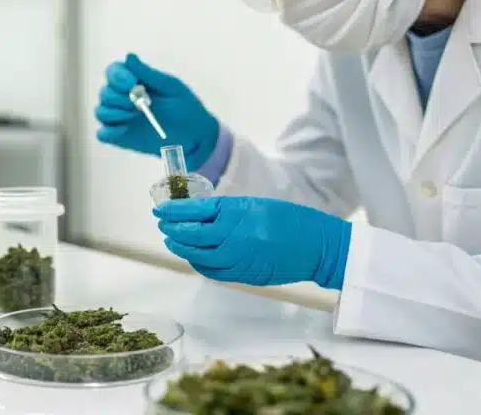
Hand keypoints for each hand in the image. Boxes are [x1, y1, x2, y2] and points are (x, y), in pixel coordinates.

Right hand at [95, 53, 218, 170]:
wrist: (195, 137)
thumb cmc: (186, 108)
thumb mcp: (170, 88)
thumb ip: (148, 74)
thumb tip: (129, 56)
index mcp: (134, 82)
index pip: (113, 72)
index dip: (117, 76)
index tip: (132, 83)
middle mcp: (123, 99)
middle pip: (105, 92)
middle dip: (119, 97)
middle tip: (140, 105)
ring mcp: (120, 119)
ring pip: (101, 111)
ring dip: (115, 113)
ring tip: (136, 117)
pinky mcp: (120, 138)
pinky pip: (103, 134)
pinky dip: (110, 131)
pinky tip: (127, 130)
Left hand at [153, 197, 350, 288]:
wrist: (319, 247)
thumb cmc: (290, 219)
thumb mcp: (256, 205)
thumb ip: (225, 211)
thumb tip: (196, 214)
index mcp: (238, 213)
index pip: (195, 211)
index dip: (174, 211)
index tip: (161, 209)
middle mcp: (235, 237)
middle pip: (192, 236)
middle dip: (173, 230)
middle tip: (163, 224)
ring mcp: (239, 259)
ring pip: (198, 256)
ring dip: (182, 248)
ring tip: (173, 240)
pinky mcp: (244, 275)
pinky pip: (213, 272)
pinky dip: (199, 264)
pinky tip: (194, 256)